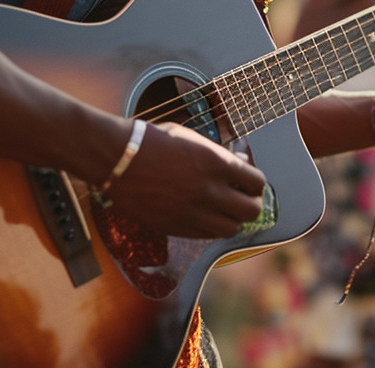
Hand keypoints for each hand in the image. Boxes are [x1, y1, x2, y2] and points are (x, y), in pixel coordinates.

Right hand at [102, 120, 266, 238]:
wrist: (117, 158)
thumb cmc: (154, 141)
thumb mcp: (193, 139)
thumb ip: (219, 154)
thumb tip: (241, 161)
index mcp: (217, 163)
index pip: (257, 183)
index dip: (255, 184)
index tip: (248, 182)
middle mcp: (210, 191)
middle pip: (251, 211)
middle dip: (251, 204)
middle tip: (242, 199)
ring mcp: (193, 212)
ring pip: (232, 229)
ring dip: (233, 219)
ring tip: (224, 210)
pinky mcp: (177, 227)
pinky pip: (208, 236)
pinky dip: (212, 228)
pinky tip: (205, 216)